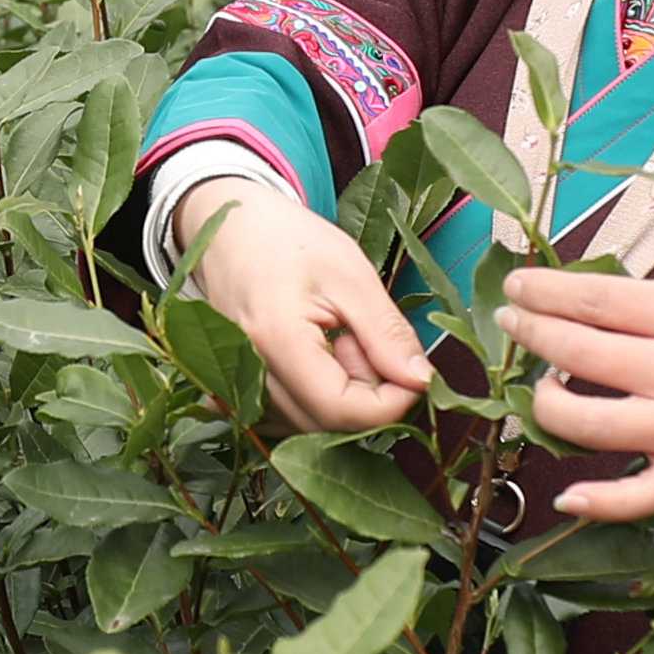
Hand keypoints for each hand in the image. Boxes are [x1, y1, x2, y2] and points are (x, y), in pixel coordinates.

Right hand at [183, 187, 430, 433]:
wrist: (231, 229)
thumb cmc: (288, 240)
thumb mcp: (351, 275)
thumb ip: (386, 334)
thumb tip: (422, 382)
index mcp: (276, 340)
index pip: (341, 410)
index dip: (390, 404)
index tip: (414, 375)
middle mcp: (250, 374)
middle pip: (327, 423)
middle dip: (367, 393)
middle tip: (368, 338)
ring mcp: (240, 386)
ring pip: (312, 423)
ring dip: (344, 391)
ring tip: (341, 337)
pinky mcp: (243, 391)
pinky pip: (293, 414)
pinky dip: (321, 392)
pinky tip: (321, 353)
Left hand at [502, 265, 653, 524]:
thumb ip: (645, 302)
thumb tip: (566, 301)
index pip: (599, 301)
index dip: (545, 294)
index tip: (517, 289)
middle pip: (582, 354)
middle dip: (534, 335)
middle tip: (514, 325)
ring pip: (588, 423)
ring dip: (546, 403)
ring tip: (544, 388)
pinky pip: (635, 498)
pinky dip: (596, 501)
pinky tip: (566, 494)